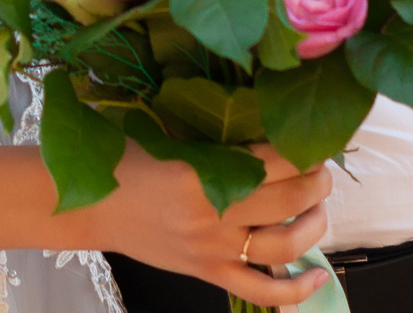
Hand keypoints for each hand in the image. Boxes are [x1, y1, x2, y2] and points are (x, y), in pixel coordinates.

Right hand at [85, 145, 332, 305]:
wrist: (91, 208)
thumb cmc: (124, 162)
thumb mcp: (165, 136)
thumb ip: (210, 136)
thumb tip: (259, 121)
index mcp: (199, 174)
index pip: (269, 162)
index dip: (299, 151)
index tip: (310, 141)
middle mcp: (211, 216)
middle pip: (286, 199)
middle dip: (316, 182)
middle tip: (321, 169)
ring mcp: (212, 250)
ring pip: (284, 244)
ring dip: (314, 224)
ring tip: (319, 207)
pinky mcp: (208, 272)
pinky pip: (261, 291)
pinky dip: (296, 290)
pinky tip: (320, 277)